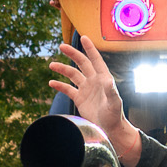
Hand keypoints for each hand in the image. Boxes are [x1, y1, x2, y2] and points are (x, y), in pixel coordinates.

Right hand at [47, 36, 140, 166]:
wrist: (109, 128)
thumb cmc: (115, 115)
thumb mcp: (114, 103)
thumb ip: (111, 91)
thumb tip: (108, 80)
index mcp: (103, 78)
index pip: (96, 60)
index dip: (90, 48)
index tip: (83, 38)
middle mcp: (94, 81)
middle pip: (82, 63)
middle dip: (72, 54)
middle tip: (62, 46)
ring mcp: (86, 89)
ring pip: (72, 75)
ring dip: (62, 69)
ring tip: (51, 65)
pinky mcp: (80, 98)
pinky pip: (68, 89)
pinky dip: (59, 85)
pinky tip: (51, 83)